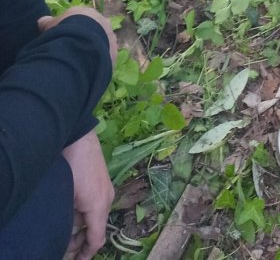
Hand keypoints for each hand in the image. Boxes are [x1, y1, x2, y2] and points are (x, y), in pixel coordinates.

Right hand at [38, 6, 116, 65]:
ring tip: (80, 62)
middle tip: (74, 50)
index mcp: (89, 14)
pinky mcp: (114, 53)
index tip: (66, 38)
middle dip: (85, 39)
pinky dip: (97, 62)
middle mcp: (103, 23)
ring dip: (93, 51)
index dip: (74, 29)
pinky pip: (105, 58)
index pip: (83, 20)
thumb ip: (48, 22)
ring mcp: (110, 38)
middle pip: (94, 31)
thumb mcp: (51, 26)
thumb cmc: (64, 31)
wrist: (80, 44)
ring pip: (102, 44)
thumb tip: (42, 20)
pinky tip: (88, 69)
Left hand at [62, 131, 113, 259]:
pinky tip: (72, 213)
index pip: (97, 239)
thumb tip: (70, 233)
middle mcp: (107, 199)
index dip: (87, 254)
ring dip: (82, 228)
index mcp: (100, 206)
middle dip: (82, 242)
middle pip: (97, 229)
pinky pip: (96, 204)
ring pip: (95, 216)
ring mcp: (106, 188)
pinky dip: (85, 214)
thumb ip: (72, 219)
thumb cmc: (74, 167)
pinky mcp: (102, 180)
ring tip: (66, 233)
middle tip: (65, 250)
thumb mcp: (69, 197)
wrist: (79, 137)